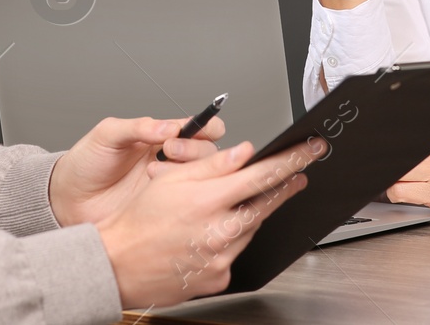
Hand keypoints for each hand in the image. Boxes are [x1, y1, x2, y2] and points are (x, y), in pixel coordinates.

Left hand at [49, 115, 226, 227]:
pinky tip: (167, 197)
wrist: (66, 201)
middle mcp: (168, 161)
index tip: (201, 129)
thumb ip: (138, 127)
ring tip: (156, 175)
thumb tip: (168, 126)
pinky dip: (186, 199)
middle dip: (194, 149)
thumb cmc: (85, 163)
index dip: (206, 127)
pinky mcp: (163, 210)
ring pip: (201, 178)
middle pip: (206, 153)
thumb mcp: (107, 135)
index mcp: (159, 137)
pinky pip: (187, 204)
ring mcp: (168, 187)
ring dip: (187, 173)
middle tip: (169, 151)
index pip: (197, 128)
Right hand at [97, 137, 324, 307]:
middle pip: (265, 204)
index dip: (291, 160)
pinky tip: (211, 236)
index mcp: (207, 201)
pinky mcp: (219, 279)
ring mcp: (221, 259)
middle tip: (298, 174)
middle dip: (285, 186)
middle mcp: (218, 232)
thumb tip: (246, 152)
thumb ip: (212, 165)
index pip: (262, 175)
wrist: (118, 265)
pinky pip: (236, 254)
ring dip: (249, 214)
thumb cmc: (139, 221)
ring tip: (228, 207)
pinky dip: (231, 241)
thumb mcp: (172, 180)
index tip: (311, 150)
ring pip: (249, 229)